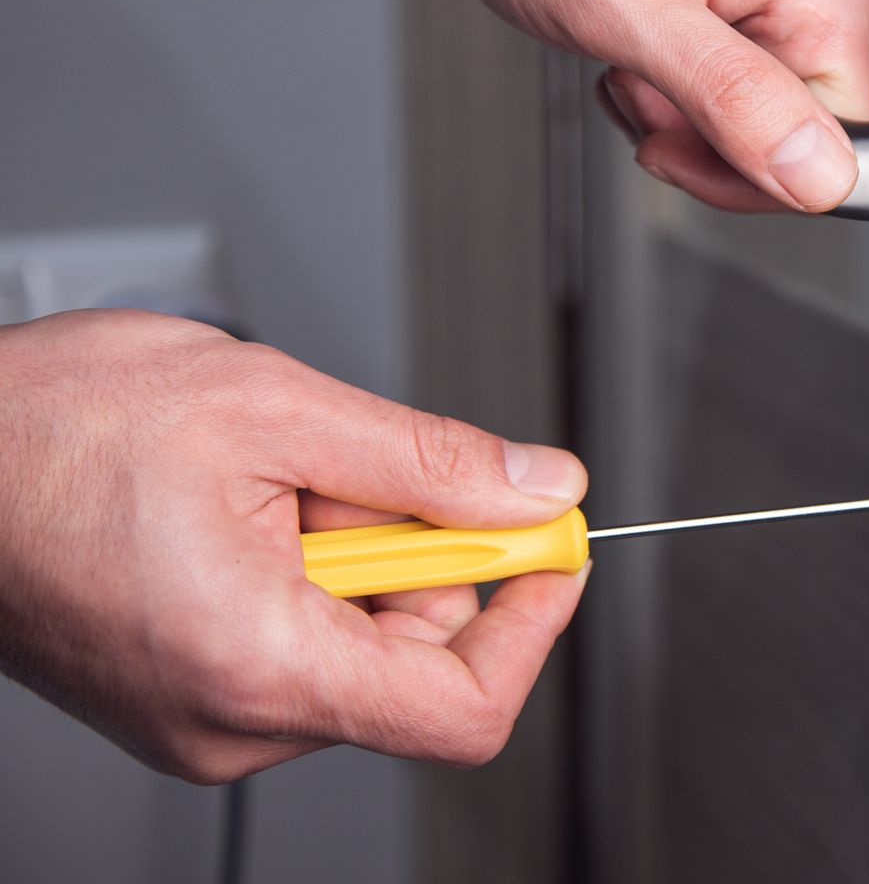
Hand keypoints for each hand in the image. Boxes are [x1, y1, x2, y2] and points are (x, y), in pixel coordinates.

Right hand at [0, 310, 588, 782]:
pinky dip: (309, 567)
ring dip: (357, 549)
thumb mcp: (275, 408)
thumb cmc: (54, 428)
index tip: (552, 544)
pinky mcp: (188, 694)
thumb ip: (428, 461)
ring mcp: (204, 718)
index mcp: (258, 668)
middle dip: (419, 549)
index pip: (464, 709)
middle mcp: (231, 722)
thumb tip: (539, 489)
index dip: (532, 621)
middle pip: (420, 660)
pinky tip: (243, 511)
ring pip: (365, 641)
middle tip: (342, 469)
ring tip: (266, 484)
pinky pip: (305, 640)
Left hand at [357, 0, 868, 212]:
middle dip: (704, 137)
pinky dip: (672, 76)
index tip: (665, 140)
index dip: (748, 175)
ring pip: (760, 109)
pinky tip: (629, 33)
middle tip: (629, 76)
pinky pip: (736, 71)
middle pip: (801, 134)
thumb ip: (731, 97)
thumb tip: (823, 177)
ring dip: (679, 110)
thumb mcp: (620, 6)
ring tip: (620, 45)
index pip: (843, 150)